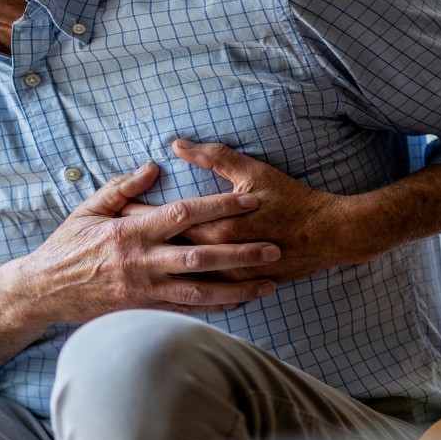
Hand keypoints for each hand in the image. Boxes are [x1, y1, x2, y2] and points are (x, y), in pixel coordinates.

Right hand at [16, 161, 280, 326]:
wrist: (44, 290)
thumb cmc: (66, 247)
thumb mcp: (88, 210)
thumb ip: (122, 188)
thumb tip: (153, 166)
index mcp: (129, 232)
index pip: (182, 214)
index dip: (218, 206)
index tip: (248, 199)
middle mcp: (141, 262)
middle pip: (200, 255)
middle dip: (240, 252)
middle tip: (274, 247)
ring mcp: (144, 290)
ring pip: (200, 290)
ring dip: (237, 287)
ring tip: (268, 283)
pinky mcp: (143, 310)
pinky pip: (186, 310)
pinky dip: (215, 307)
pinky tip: (238, 303)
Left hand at [121, 140, 371, 282]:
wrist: (332, 235)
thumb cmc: (293, 199)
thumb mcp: (253, 171)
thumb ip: (213, 157)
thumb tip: (176, 145)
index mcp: (217, 225)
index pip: (164, 220)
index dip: (136, 214)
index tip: (113, 211)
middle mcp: (220, 255)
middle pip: (165, 252)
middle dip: (137, 246)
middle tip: (108, 242)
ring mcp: (230, 276)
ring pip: (181, 279)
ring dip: (155, 271)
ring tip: (127, 266)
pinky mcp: (240, 287)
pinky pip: (204, 295)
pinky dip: (181, 290)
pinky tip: (161, 287)